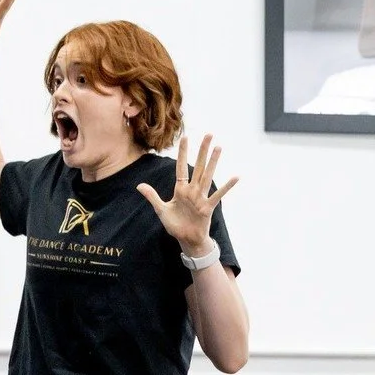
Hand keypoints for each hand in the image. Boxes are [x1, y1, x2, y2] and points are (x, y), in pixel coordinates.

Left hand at [136, 135, 238, 253]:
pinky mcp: (207, 208)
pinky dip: (227, 187)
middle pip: (198, 166)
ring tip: (219, 147)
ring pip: (207, 176)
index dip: (183, 153)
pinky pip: (218, 195)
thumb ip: (152, 197)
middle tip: (209, 134)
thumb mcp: (161, 210)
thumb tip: (138, 186)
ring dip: (213, 162)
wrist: (187, 240)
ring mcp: (201, 198)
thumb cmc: (176, 226)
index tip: (186, 138)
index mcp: (181, 190)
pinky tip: (235, 177)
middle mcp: (192, 190)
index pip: (182, 167)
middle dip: (202, 150)